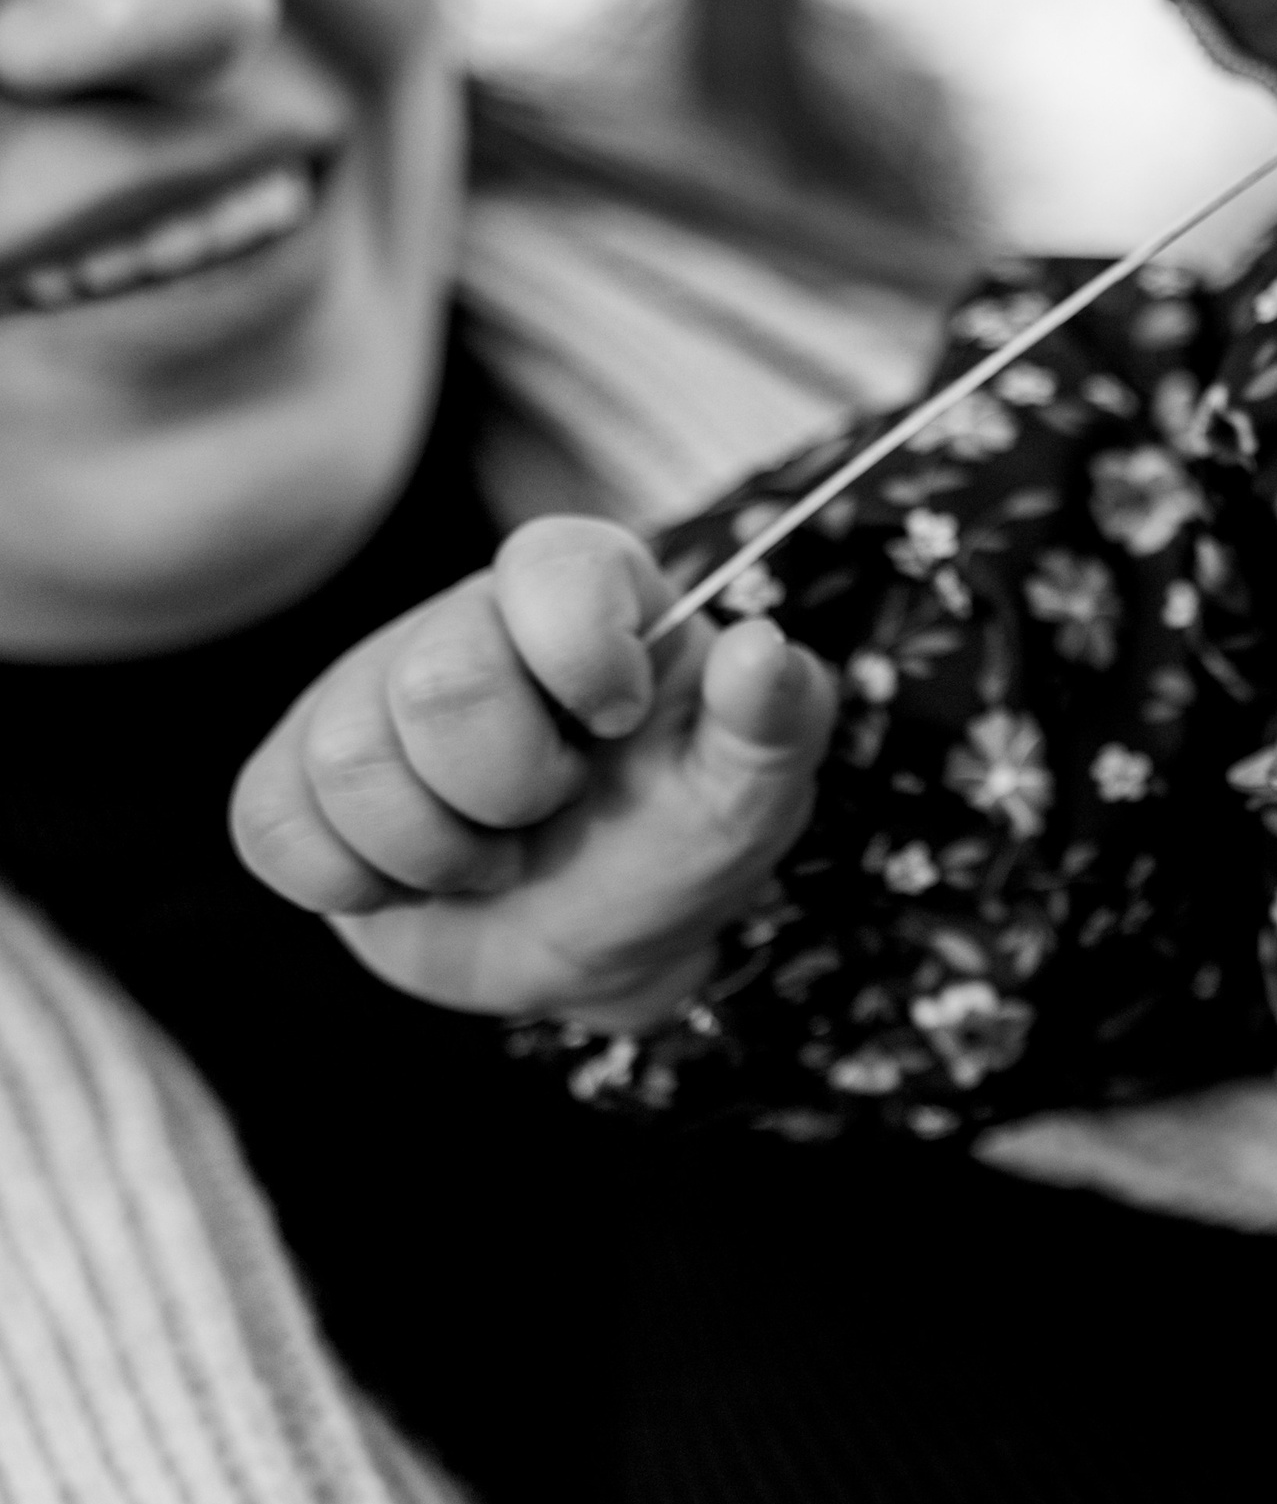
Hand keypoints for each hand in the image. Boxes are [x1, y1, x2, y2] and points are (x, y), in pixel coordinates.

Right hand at [232, 516, 835, 1029]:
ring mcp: (367, 692)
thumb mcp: (752, 793)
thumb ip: (778, 720)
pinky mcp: (296, 775)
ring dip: (438, 851)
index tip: (617, 723)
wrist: (597, 937)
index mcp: (583, 593)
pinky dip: (352, 882)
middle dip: (510, 790)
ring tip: (492, 854)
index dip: (581, 653)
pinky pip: (273, 824)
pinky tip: (410, 877)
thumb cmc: (677, 837)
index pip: (552, 566)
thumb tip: (760, 649)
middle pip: (439, 682)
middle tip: (551, 813)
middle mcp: (466, 622)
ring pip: (348, 759)